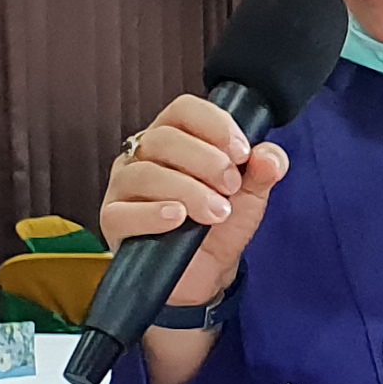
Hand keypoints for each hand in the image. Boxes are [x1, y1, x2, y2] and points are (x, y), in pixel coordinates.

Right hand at [102, 94, 290, 307]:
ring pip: (145, 173)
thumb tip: (270, 157)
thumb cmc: (221, 224)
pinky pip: (123, 211)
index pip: (185, 110)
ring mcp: (123, 186)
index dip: (215, 125)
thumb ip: (263, 170)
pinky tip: (178, 218)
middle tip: (231, 187)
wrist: (206, 273)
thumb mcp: (250, 195)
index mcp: (175, 137)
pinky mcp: (113, 219)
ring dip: (188, 190)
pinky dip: (153, 214)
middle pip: (165, 138)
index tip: (242, 153)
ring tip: (216, 212)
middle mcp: (143, 155)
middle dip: (207, 161)